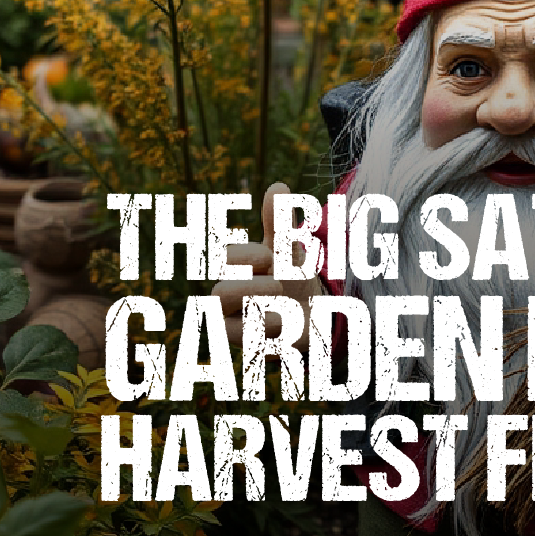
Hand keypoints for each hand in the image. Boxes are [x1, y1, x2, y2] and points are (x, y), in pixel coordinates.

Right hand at [211, 182, 325, 347]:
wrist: (314, 317)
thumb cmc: (293, 281)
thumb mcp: (289, 252)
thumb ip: (279, 223)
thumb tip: (277, 185)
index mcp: (236, 271)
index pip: (228, 258)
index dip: (249, 256)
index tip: (271, 257)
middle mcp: (228, 299)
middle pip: (220, 293)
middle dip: (253, 286)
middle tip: (279, 286)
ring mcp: (233, 326)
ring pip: (231, 326)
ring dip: (264, 311)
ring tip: (284, 306)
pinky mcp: (245, 351)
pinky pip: (245, 346)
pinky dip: (268, 334)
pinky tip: (284, 328)